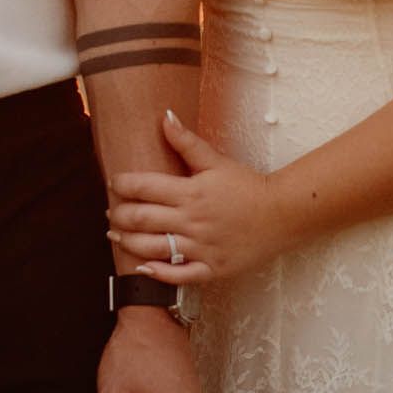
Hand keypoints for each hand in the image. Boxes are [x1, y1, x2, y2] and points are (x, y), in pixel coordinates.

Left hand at [108, 109, 306, 287]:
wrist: (282, 214)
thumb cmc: (247, 186)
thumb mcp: (216, 161)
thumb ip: (186, 142)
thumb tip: (164, 117)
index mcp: (191, 192)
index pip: (144, 187)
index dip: (122, 185)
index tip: (114, 183)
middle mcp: (192, 220)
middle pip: (141, 219)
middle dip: (119, 215)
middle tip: (111, 213)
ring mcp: (201, 247)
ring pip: (153, 248)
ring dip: (128, 242)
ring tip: (116, 236)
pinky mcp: (212, 268)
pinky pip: (179, 275)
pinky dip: (158, 273)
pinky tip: (142, 266)